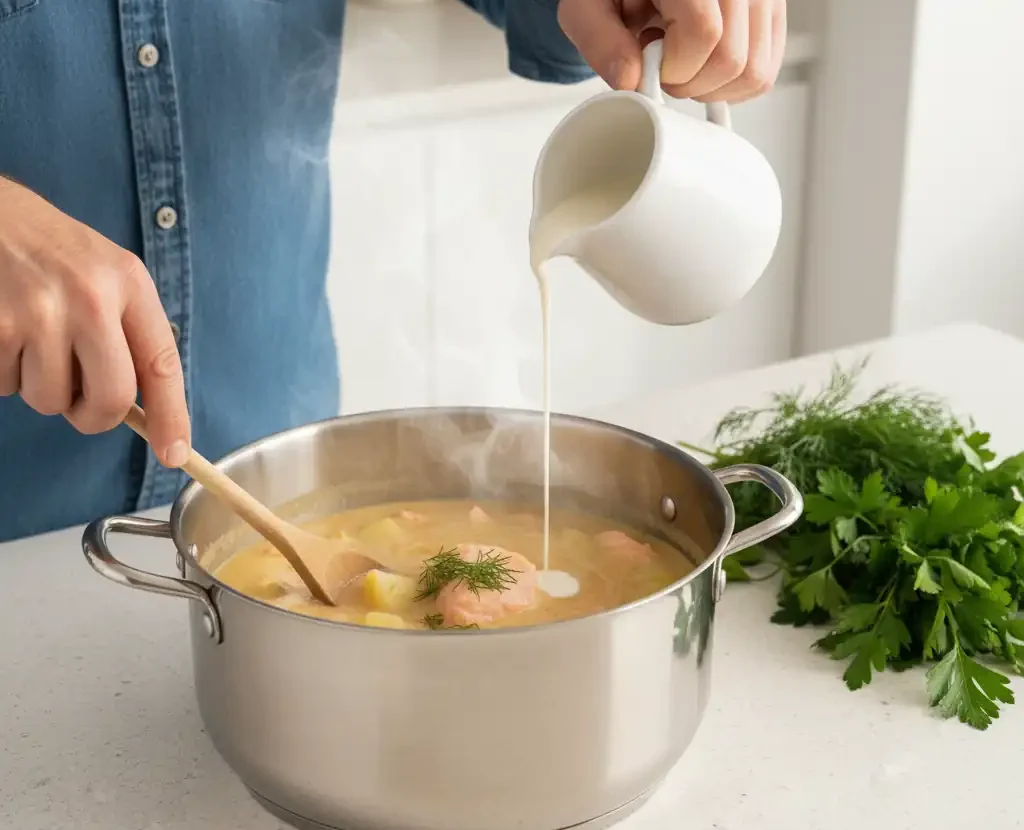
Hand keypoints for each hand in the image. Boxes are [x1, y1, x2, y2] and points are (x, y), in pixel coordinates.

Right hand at [0, 178, 190, 466]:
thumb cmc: (49, 250)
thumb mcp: (106, 273)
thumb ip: (128, 332)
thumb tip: (142, 411)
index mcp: (128, 283)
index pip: (162, 364)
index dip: (172, 416)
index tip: (175, 453)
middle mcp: (90, 298)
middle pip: (110, 399)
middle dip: (93, 416)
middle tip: (79, 402)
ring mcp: (39, 312)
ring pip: (50, 400)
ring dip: (39, 387)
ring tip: (32, 341)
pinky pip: (5, 386)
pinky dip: (4, 372)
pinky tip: (5, 332)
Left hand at [558, 0, 786, 102]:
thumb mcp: (587, 5)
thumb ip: (600, 41)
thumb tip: (630, 81)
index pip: (704, 33)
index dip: (674, 67)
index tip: (650, 64)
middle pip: (732, 58)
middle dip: (690, 82)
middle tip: (662, 66)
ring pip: (755, 71)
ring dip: (711, 86)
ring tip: (681, 59)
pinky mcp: (771, 10)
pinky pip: (766, 68)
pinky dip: (731, 84)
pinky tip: (702, 63)